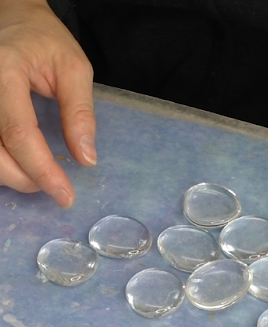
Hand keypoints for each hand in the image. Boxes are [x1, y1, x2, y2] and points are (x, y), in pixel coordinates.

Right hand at [0, 0, 95, 207]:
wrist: (11, 17)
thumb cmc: (45, 40)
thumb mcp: (73, 69)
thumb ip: (79, 113)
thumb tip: (86, 159)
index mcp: (4, 74)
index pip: (19, 133)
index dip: (42, 170)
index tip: (65, 195)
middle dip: (25, 179)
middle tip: (57, 188)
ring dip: (12, 176)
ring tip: (41, 177)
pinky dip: (3, 162)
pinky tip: (21, 165)